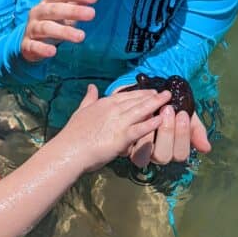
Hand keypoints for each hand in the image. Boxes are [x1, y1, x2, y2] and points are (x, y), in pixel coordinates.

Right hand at [21, 0, 97, 62]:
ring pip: (46, 28)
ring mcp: (31, 28)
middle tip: (92, 14)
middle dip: (73, 11)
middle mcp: (38, 12)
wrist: (29, 43)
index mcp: (47, 1)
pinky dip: (42, 49)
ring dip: (64, 32)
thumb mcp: (65, 10)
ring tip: (81, 36)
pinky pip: (34, 46)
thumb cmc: (52, 22)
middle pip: (54, 9)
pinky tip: (53, 52)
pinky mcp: (27, 45)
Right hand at [53, 84, 171, 172]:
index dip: (140, 92)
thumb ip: (89, 98)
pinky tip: (162, 120)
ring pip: (141, 110)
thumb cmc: (73, 134)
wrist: (68, 150)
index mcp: (104, 103)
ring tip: (169, 99)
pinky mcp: (121, 137)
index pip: (126, 95)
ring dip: (156, 104)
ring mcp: (118, 122)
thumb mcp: (81, 110)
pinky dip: (151, 124)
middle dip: (152, 96)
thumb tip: (92, 86)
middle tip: (166, 92)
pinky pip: (140, 129)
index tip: (151, 90)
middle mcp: (113, 109)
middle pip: (137, 100)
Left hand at [128, 108, 210, 168]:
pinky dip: (132, 131)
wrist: (152, 95)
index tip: (183, 114)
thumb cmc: (173, 108)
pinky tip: (139, 114)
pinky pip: (126, 146)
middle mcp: (157, 155)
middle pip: (162, 156)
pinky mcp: (125, 145)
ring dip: (148, 133)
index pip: (180, 154)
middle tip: (168, 109)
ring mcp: (140, 152)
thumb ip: (197, 131)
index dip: (182, 136)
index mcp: (174, 150)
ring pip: (143, 155)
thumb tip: (206, 148)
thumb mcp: (188, 117)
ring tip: (152, 111)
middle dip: (166, 132)